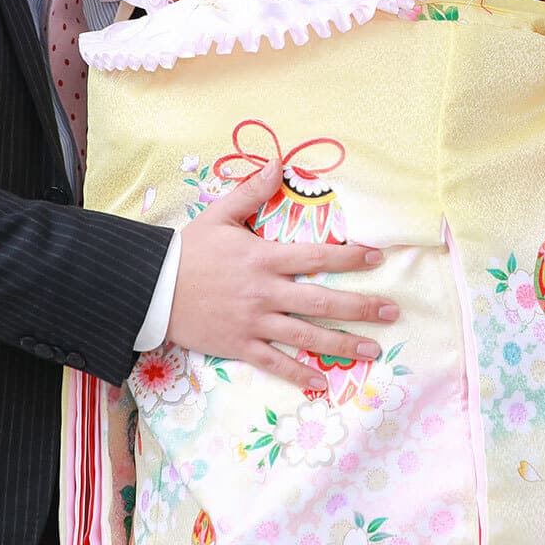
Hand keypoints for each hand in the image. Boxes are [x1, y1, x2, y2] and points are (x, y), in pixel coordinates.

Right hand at [167, 156, 397, 390]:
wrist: (151, 288)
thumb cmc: (188, 250)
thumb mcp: (219, 214)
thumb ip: (252, 190)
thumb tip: (278, 162)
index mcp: (263, 258)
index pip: (316, 257)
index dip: (350, 258)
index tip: (377, 258)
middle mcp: (265, 292)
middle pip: (322, 301)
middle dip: (361, 307)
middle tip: (392, 311)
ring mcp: (253, 322)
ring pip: (306, 336)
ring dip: (342, 344)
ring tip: (374, 350)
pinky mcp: (239, 345)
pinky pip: (274, 363)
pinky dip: (298, 374)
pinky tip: (322, 382)